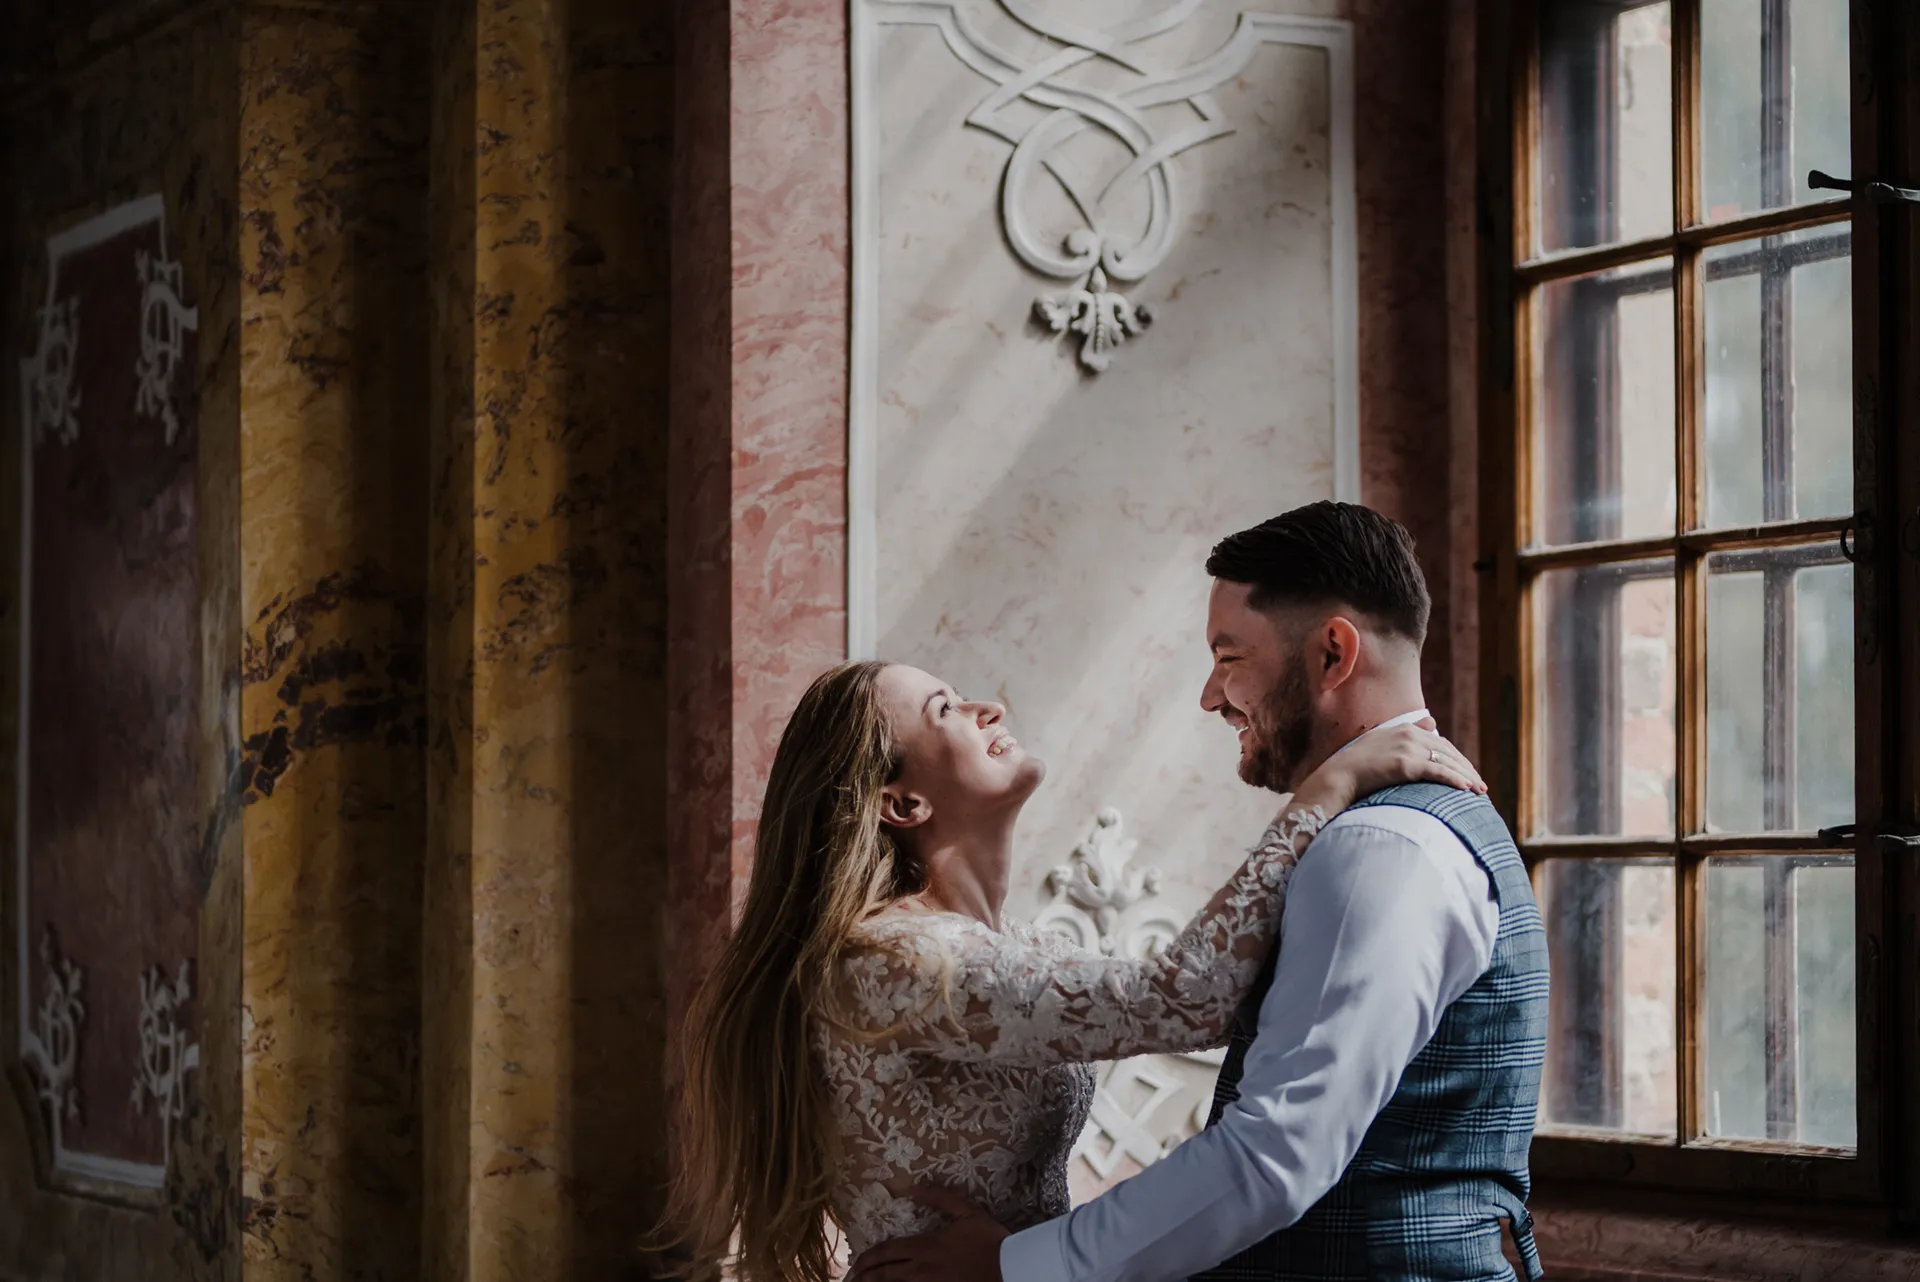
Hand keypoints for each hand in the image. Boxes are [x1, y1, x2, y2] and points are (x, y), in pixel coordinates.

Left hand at [846, 1188, 1008, 1281]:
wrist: (1012, 1269)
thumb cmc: (990, 1240)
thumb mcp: (967, 1212)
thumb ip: (939, 1198)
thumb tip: (914, 1187)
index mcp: (925, 1247)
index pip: (886, 1253)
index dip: (867, 1259)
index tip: (856, 1264)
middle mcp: (922, 1270)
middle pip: (884, 1276)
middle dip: (866, 1278)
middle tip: (853, 1280)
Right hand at [1290, 720, 1484, 817]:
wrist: (1336, 778)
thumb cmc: (1355, 767)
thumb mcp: (1381, 743)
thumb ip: (1406, 734)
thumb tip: (1430, 723)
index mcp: (1403, 728)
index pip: (1439, 742)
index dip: (1457, 758)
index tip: (1468, 772)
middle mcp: (1408, 734)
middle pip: (1448, 751)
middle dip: (1466, 768)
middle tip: (1481, 785)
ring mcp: (1406, 747)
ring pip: (1447, 761)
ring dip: (1466, 776)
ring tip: (1479, 791)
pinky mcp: (1405, 764)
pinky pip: (1437, 771)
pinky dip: (1455, 779)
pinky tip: (1466, 789)